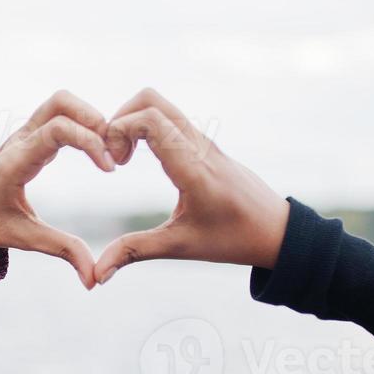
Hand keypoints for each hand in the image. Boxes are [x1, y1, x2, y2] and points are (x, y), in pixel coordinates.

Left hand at [0, 91, 116, 290]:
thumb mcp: (25, 238)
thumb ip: (62, 251)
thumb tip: (93, 280)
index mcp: (17, 161)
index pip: (57, 130)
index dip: (89, 142)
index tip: (109, 169)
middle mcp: (20, 139)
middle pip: (61, 102)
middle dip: (93, 118)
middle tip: (112, 150)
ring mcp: (25, 132)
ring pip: (61, 102)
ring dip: (89, 117)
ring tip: (108, 148)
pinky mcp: (31, 134)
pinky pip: (59, 113)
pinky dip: (82, 122)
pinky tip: (96, 149)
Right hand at [93, 89, 290, 283]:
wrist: (276, 231)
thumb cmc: (233, 239)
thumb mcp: (180, 246)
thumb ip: (135, 252)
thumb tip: (98, 274)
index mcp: (192, 167)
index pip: (149, 119)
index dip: (118, 131)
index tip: (112, 164)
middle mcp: (198, 145)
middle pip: (151, 99)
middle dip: (120, 119)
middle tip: (112, 154)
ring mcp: (204, 141)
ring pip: (161, 105)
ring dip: (133, 122)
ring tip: (123, 158)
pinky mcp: (206, 144)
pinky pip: (171, 119)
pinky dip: (147, 128)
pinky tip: (141, 158)